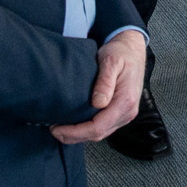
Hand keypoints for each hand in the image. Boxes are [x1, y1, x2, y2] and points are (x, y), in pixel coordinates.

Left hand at [51, 29, 146, 144]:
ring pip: (101, 134)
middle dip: (74, 136)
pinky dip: (88, 130)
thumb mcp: (111, 61)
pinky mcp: (122, 113)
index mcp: (125, 101)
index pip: (98, 126)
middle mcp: (128, 111)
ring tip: (61, 129)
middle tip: (54, 130)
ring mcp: (126, 114)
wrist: (133, 50)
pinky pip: (104, 128)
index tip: (58, 128)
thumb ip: (105, 81)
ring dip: (80, 135)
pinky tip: (75, 125)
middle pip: (98, 134)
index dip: (76, 132)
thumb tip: (98, 103)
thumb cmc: (121, 53)